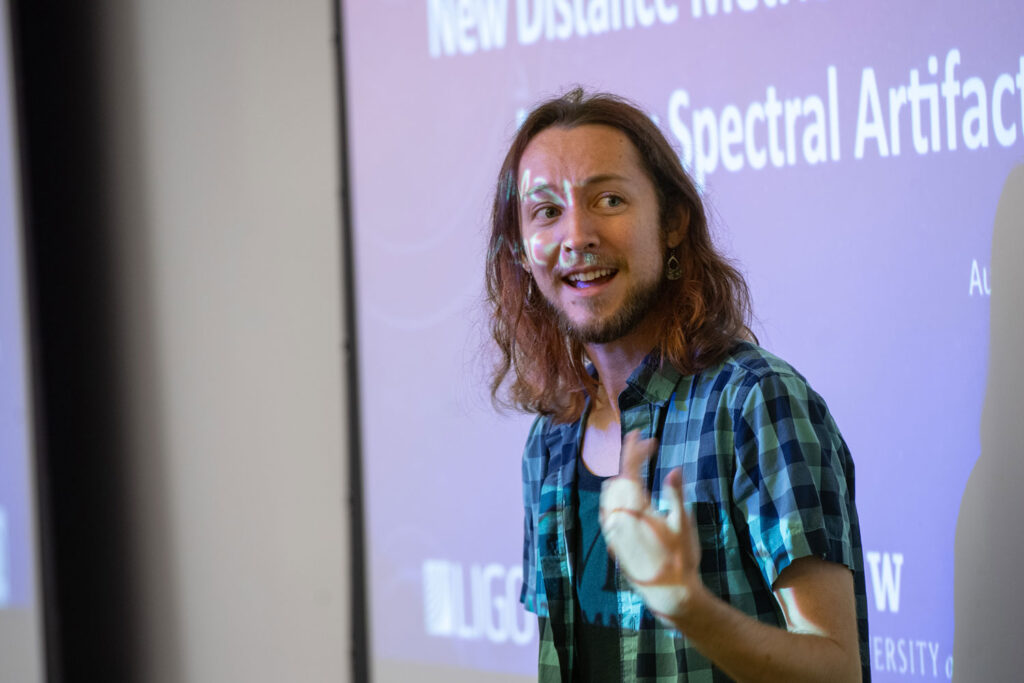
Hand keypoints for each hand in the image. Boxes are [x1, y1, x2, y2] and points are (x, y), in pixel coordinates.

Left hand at [599, 431, 702, 624]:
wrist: (668, 593)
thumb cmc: (681, 558)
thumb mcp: (683, 524)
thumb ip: (675, 494)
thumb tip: (674, 470)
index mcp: (636, 509)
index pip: (629, 470)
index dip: (633, 449)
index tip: (639, 435)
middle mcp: (618, 518)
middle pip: (617, 478)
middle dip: (630, 462)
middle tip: (647, 451)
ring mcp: (612, 531)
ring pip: (608, 494)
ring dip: (621, 479)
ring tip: (638, 473)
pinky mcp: (612, 542)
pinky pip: (607, 511)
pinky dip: (616, 498)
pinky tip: (630, 500)